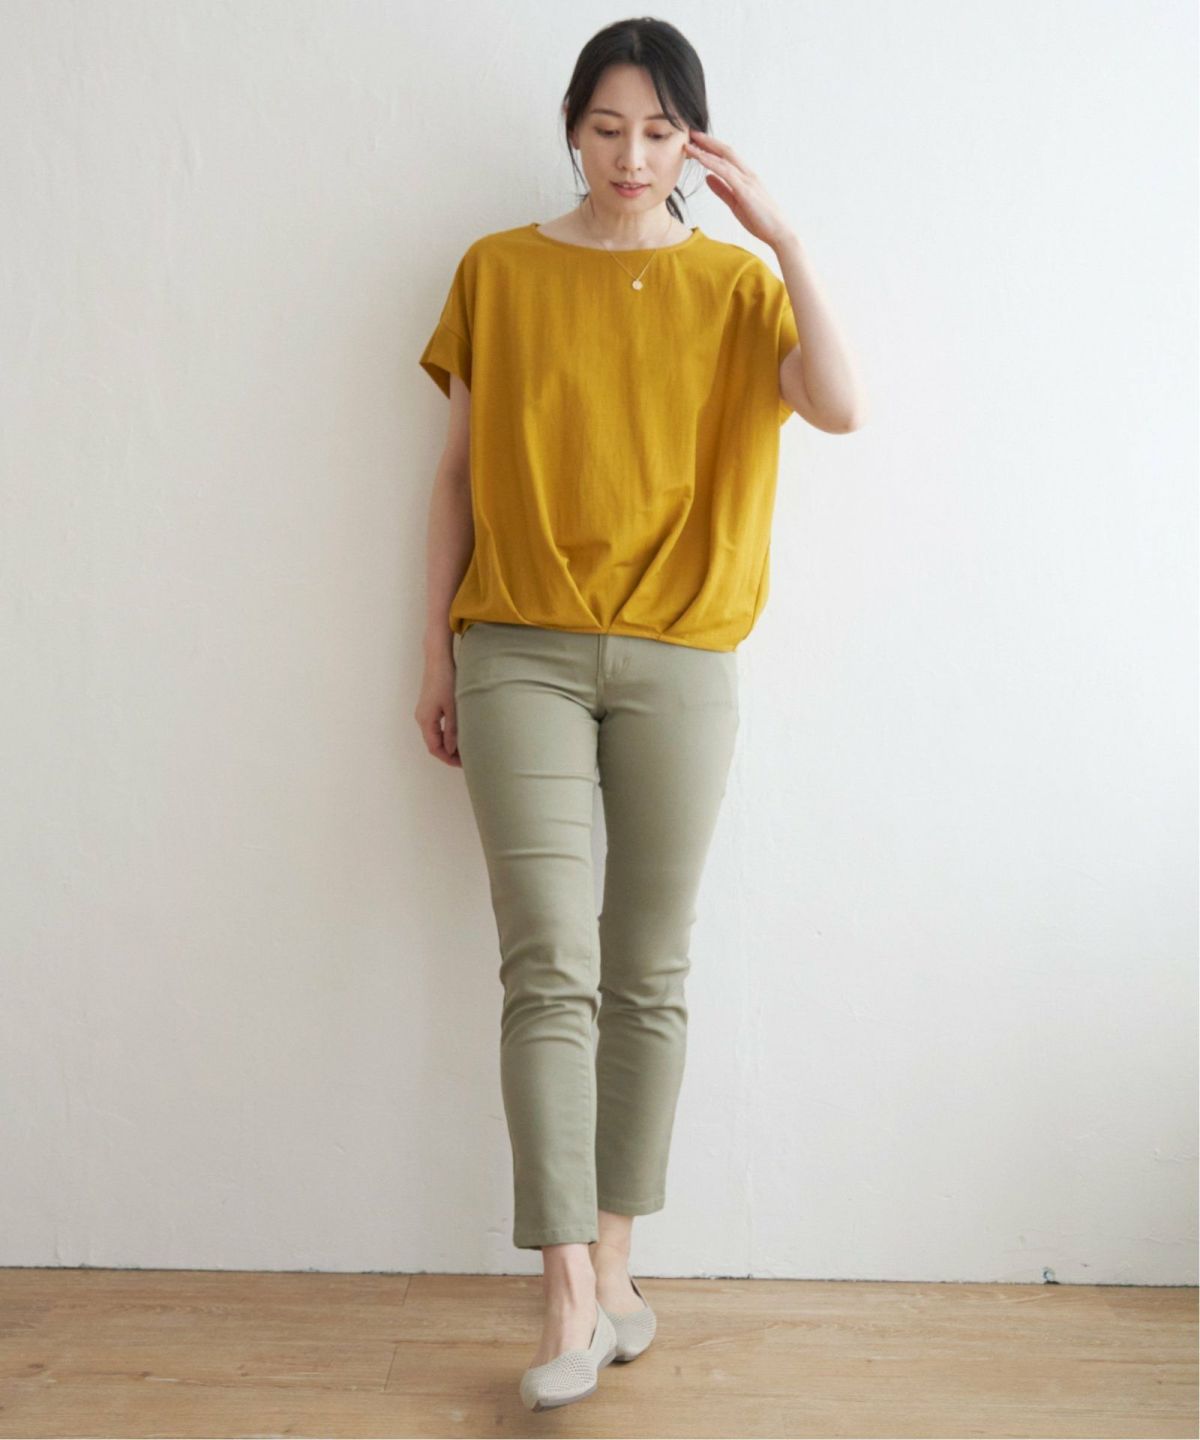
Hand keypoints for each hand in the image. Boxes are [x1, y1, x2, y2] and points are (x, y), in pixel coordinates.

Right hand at [414, 652, 462, 767]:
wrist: (438, 660)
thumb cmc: (446, 681)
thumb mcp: (452, 708)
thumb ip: (452, 731)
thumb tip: (451, 750)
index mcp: (425, 720)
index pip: (434, 748)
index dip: (448, 759)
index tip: (463, 764)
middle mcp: (421, 718)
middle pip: (434, 744)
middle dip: (449, 753)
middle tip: (467, 759)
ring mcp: (424, 712)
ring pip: (435, 736)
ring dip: (448, 744)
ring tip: (465, 748)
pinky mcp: (429, 706)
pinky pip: (436, 727)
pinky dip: (447, 734)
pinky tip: (459, 733)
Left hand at [682, 128, 795, 248]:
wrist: (779, 233)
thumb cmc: (761, 221)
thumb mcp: (735, 203)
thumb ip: (721, 189)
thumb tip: (707, 177)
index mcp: (746, 177)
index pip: (727, 156)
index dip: (711, 147)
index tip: (696, 141)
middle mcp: (748, 174)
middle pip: (725, 151)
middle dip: (708, 141)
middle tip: (691, 132)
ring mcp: (748, 180)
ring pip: (724, 158)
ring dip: (706, 149)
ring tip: (690, 142)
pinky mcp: (746, 190)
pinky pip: (726, 172)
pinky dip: (712, 163)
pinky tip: (700, 158)